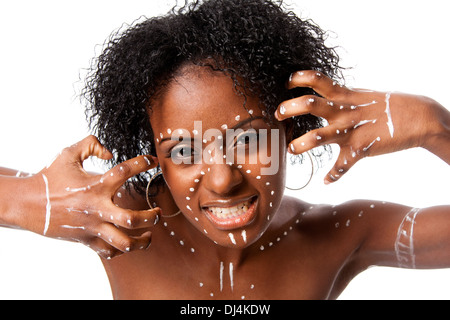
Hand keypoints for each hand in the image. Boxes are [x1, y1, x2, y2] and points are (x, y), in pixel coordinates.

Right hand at [24, 135, 159, 258]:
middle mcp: (97, 208)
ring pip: (124, 242)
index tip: (152, 160)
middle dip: (151, 217)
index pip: (125, 171)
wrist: (28, 204)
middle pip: (132, 219)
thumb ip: (90, 144)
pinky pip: (109, 251)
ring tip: (149, 233)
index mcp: (95, 186)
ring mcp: (92, 227)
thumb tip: (110, 153)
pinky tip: (129, 241)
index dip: (142, 163)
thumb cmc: (51, 177)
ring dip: (142, 241)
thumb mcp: (68, 154)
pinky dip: (122, 249)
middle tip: (159, 211)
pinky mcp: (87, 240)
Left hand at [276, 70, 444, 183]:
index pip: (317, 81)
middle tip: (278, 113)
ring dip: (301, 144)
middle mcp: (343, 112)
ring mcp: (351, 131)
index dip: (298, 79)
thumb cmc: (384, 106)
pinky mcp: (360, 149)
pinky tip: (325, 181)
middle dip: (290, 108)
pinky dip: (333, 175)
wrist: (417, 117)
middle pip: (310, 105)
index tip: (286, 83)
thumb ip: (339, 96)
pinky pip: (342, 166)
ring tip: (290, 149)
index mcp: (344, 96)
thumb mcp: (360, 95)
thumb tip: (320, 92)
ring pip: (319, 137)